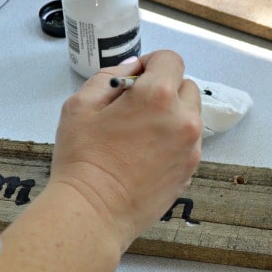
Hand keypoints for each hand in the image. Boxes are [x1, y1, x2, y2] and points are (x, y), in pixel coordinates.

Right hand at [50, 50, 201, 252]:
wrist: (94, 212)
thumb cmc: (82, 159)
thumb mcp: (80, 106)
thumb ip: (109, 78)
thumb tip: (132, 69)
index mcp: (158, 96)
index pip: (171, 60)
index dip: (151, 63)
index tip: (135, 78)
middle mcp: (184, 119)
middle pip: (186, 87)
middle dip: (165, 89)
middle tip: (136, 107)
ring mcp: (192, 147)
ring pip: (191, 117)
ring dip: (172, 116)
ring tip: (141, 134)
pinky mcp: (191, 171)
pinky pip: (189, 143)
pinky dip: (174, 141)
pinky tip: (147, 156)